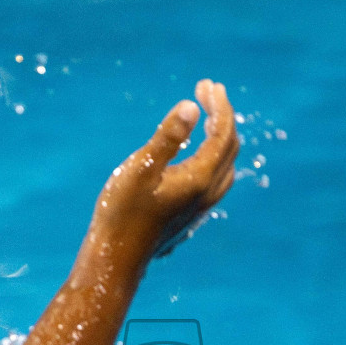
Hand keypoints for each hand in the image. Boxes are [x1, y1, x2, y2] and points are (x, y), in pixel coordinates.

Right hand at [90, 79, 239, 260]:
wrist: (116, 260)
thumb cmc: (121, 214)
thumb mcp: (139, 169)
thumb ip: (167, 137)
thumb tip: (191, 107)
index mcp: (198, 180)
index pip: (222, 134)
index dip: (218, 105)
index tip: (207, 84)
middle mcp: (206, 195)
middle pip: (229, 148)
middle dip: (222, 116)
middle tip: (207, 91)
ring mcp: (200, 209)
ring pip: (225, 167)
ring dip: (221, 138)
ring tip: (209, 119)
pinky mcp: (190, 217)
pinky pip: (215, 181)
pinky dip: (214, 158)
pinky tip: (196, 156)